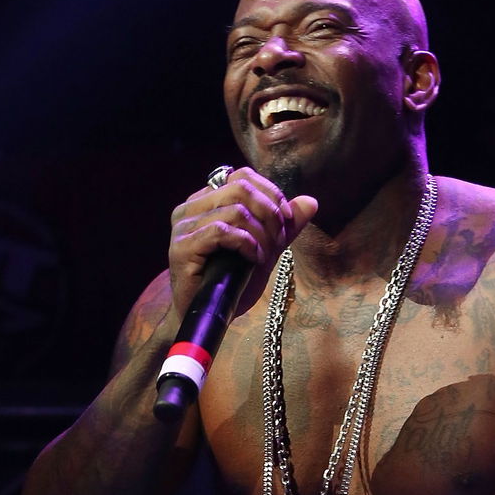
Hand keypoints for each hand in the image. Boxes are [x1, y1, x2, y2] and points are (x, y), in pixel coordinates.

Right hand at [168, 168, 317, 319]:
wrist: (211, 317)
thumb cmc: (232, 284)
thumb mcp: (264, 250)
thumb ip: (284, 226)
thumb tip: (311, 202)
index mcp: (206, 201)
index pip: (243, 177)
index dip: (271, 193)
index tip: (286, 220)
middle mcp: (191, 208)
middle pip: (241, 188)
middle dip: (269, 214)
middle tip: (278, 241)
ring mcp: (184, 227)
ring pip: (235, 209)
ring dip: (261, 233)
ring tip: (265, 256)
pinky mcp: (182, 247)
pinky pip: (222, 231)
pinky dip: (247, 244)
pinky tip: (254, 260)